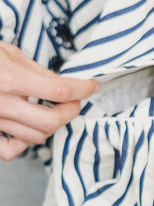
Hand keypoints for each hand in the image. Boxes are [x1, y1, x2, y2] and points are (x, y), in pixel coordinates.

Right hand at [0, 42, 99, 160]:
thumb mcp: (10, 53)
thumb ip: (37, 71)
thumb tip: (63, 84)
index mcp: (11, 79)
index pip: (59, 91)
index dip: (83, 89)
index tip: (92, 86)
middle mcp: (1, 103)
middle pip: (51, 121)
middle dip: (71, 111)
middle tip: (76, 101)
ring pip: (35, 137)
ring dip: (53, 126)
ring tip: (55, 112)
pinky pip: (9, 151)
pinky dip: (24, 143)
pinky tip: (28, 128)